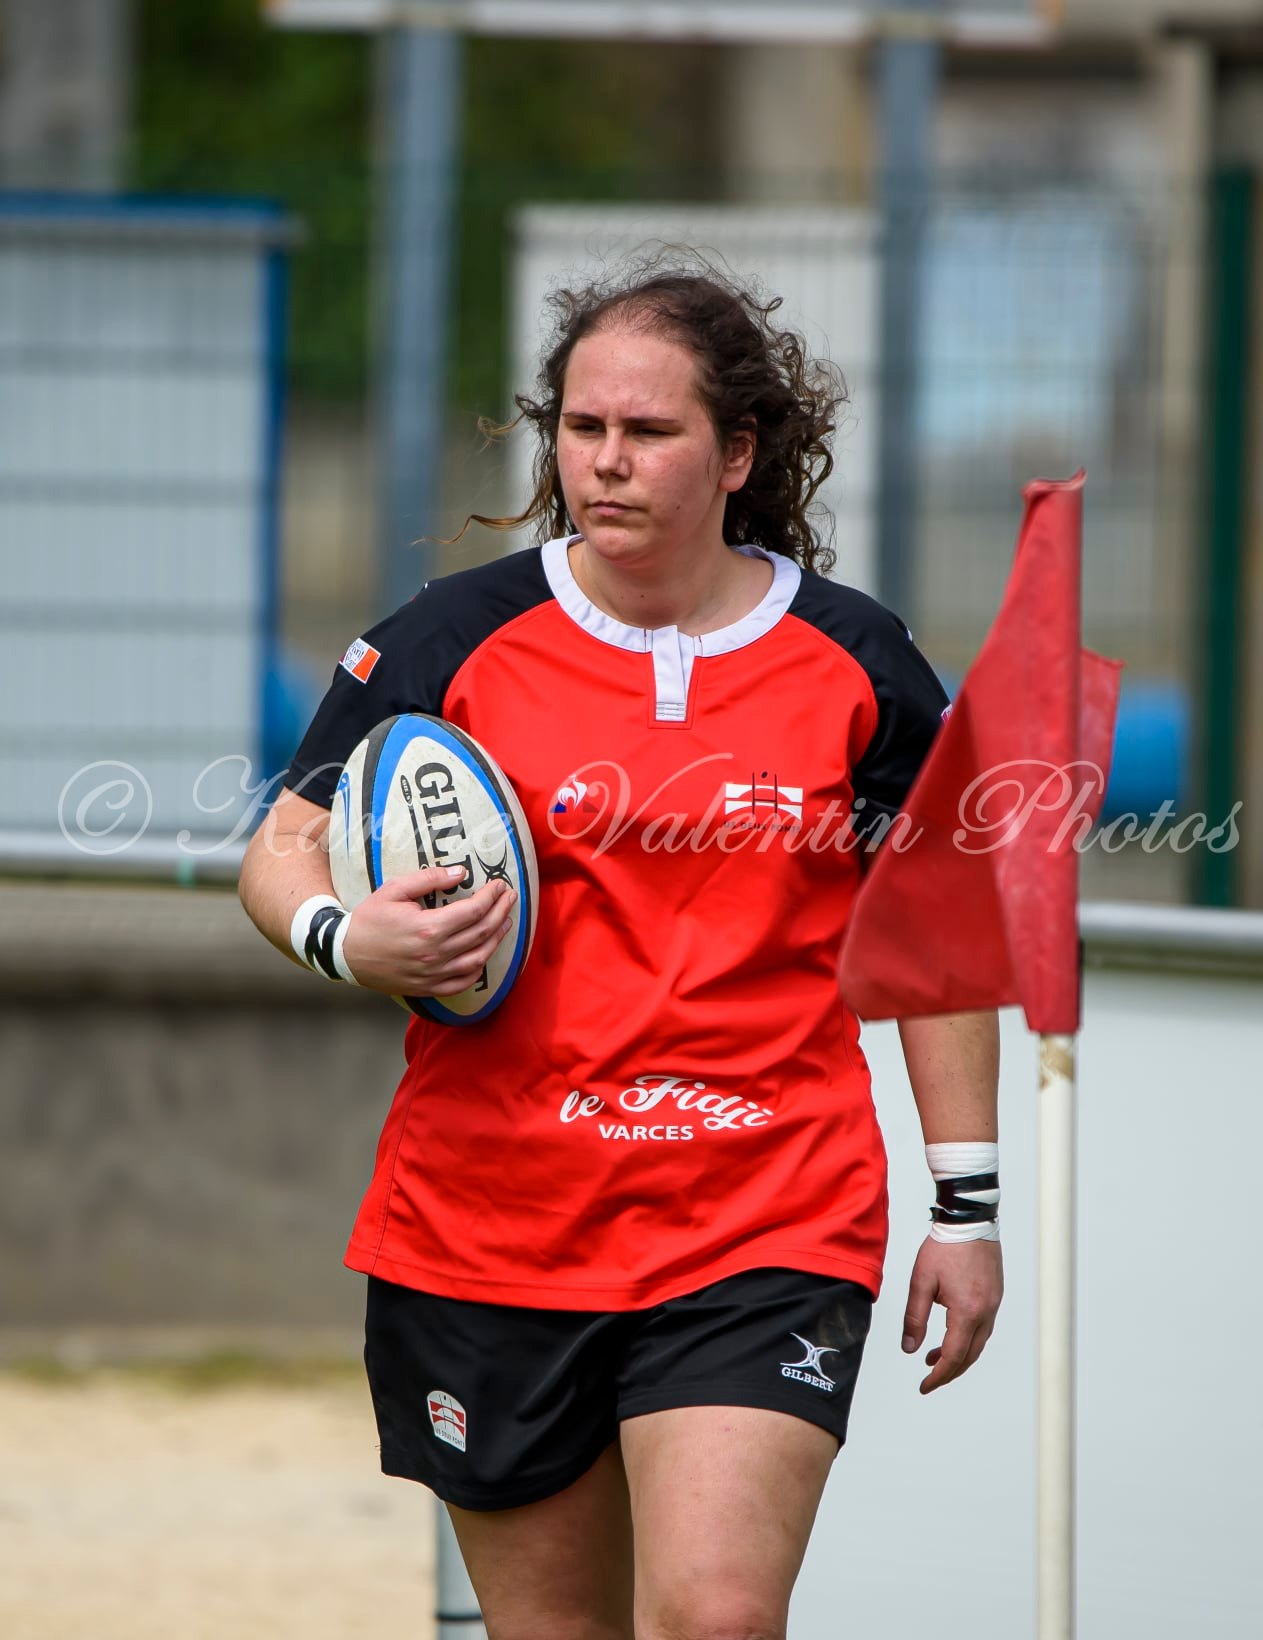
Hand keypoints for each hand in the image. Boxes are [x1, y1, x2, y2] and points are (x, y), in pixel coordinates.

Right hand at [340, 867, 516, 995]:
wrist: (345, 954)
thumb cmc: (369, 919)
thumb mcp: (394, 889)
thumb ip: (429, 879)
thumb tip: (461, 872)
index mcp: (428, 928)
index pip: (473, 910)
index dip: (491, 896)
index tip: (499, 885)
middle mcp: (435, 954)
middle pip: (481, 932)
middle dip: (501, 912)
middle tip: (510, 898)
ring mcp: (433, 974)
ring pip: (478, 958)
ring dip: (497, 939)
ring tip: (505, 921)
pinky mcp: (429, 988)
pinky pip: (463, 982)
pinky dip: (479, 969)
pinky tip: (485, 953)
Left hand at [901, 1235, 1002, 1393]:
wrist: (969, 1222)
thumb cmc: (945, 1247)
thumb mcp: (921, 1282)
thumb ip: (915, 1317)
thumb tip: (909, 1348)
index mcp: (967, 1312)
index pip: (953, 1356)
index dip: (938, 1375)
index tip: (924, 1386)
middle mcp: (985, 1313)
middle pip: (969, 1356)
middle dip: (949, 1371)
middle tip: (929, 1378)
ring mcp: (993, 1305)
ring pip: (978, 1344)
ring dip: (959, 1356)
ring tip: (935, 1357)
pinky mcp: (995, 1296)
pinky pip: (983, 1328)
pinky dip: (968, 1339)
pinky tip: (952, 1335)